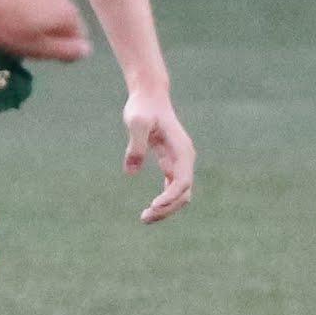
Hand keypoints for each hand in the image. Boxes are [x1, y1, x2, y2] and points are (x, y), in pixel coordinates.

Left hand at [0, 0, 91, 66]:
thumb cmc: (3, 25)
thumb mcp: (34, 47)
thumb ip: (64, 50)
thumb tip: (87, 50)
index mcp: (69, 14)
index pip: (76, 39)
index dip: (57, 49)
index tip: (35, 50)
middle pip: (63, 22)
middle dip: (48, 32)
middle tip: (22, 38)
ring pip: (50, 9)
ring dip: (38, 18)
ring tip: (13, 24)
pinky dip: (29, 4)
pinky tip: (10, 8)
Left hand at [121, 89, 196, 222]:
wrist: (150, 96)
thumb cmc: (143, 107)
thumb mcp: (136, 122)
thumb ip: (135, 145)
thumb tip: (130, 172)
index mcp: (182, 150)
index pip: (183, 180)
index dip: (170, 196)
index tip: (154, 205)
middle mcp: (185, 158)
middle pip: (184, 192)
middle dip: (168, 208)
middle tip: (145, 217)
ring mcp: (180, 162)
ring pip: (180, 193)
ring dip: (167, 208)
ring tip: (145, 218)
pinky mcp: (171, 163)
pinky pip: (172, 188)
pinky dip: (164, 200)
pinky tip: (151, 208)